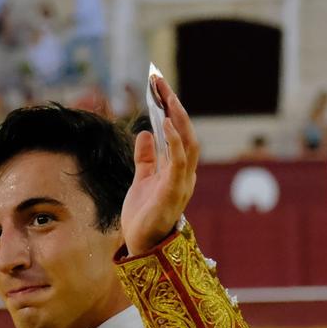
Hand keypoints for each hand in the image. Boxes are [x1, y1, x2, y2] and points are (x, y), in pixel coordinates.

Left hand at [123, 74, 197, 256]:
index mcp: (179, 170)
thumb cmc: (143, 216)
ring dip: (178, 118)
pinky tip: (166, 124)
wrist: (139, 244)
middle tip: (160, 83)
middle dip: (175, 107)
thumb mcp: (142, 180)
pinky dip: (174, 142)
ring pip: (187, 143)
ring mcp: (181, 182)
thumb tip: (145, 133)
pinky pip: (178, 162)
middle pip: (186, 133)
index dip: (173, 111)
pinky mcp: (173, 192)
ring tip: (166, 96)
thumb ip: (146, 158)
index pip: (180, 135)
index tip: (160, 88)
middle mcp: (185, 174)